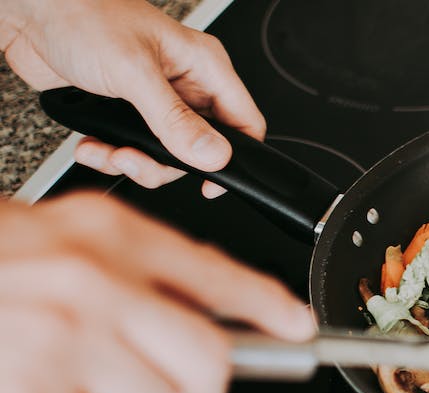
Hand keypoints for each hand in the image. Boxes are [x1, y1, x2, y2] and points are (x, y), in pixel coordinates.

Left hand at [0, 0, 262, 196]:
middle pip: (200, 150)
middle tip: (136, 161)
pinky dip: (109, 156)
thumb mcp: (135, 72)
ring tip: (108, 153)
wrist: (28, 11)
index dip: (234, 157)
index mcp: (204, 66)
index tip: (211, 182)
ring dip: (132, 163)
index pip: (244, 121)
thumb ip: (175, 120)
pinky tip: (92, 145)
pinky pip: (131, 150)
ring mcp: (155, 100)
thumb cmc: (82, 14)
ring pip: (164, 156)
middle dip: (165, 164)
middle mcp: (184, 85)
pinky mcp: (125, 112)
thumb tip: (213, 155)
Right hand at [0, 192, 315, 392]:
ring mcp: (64, 342)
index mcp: (111, 236)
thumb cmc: (0, 261)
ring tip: (86, 371)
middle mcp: (94, 284)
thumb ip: (149, 271)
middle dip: (206, 382)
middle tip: (184, 381)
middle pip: (207, 360)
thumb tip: (218, 319)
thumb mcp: (78, 238)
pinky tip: (52, 392)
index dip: (269, 306)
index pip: (218, 275)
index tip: (301, 330)